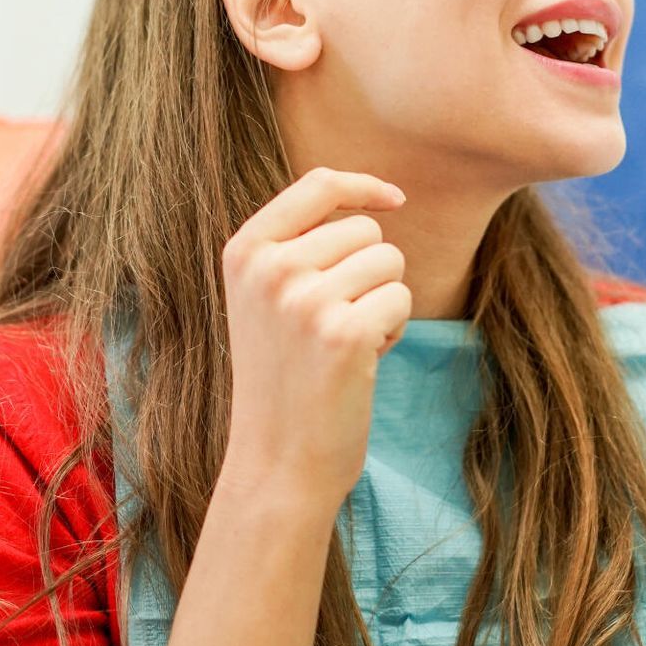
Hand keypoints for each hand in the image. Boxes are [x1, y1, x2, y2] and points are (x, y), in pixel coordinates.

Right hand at [219, 167, 411, 512]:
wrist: (277, 462)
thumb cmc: (284, 376)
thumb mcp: (268, 297)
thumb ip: (299, 243)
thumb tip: (374, 198)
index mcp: (245, 251)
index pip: (318, 183)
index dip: (364, 186)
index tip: (396, 199)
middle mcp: (270, 268)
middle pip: (366, 229)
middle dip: (369, 271)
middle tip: (334, 323)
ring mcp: (305, 299)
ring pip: (389, 261)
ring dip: (382, 301)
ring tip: (344, 343)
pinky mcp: (345, 333)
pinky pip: (400, 299)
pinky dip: (393, 331)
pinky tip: (360, 363)